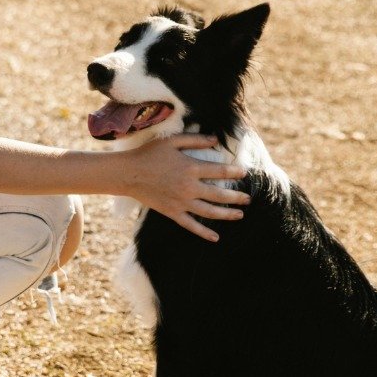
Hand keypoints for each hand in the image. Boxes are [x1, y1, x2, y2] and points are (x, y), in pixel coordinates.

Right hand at [125, 135, 248, 241]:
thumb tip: (216, 139)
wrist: (128, 174)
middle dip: (236, 197)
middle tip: (248, 199)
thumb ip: (195, 139)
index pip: (220, 172)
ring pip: (210, 212)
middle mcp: (189, 187)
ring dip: (227, 214)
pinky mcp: (172, 213)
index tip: (245, 173)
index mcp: (191, 168)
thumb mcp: (172, 141)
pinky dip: (204, 232)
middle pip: (219, 194)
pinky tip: (216, 237)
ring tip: (240, 215)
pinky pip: (191, 225)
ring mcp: (181, 202)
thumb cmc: (150, 154)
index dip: (235, 172)